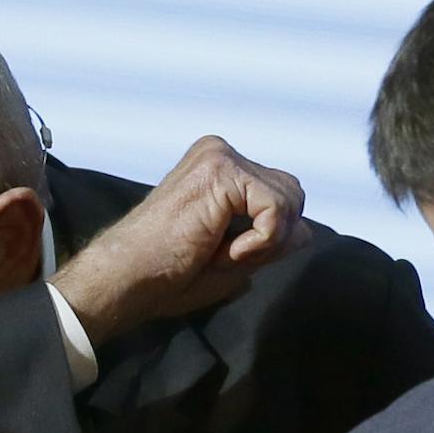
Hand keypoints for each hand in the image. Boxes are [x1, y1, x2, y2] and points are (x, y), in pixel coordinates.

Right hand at [53, 135, 310, 344]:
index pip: (283, 197)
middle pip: (293, 195)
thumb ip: (272, 238)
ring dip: (264, 242)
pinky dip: (260, 242)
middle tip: (224, 255)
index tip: (223, 254)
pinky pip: (276, 210)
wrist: (127, 280)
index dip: (268, 238)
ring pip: (290, 202)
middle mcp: (221, 152)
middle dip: (273, 237)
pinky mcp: (221, 170)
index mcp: (221, 166)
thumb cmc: (170, 275)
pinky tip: (222, 250)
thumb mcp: (237, 257)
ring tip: (220, 252)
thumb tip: (306, 231)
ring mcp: (220, 157)